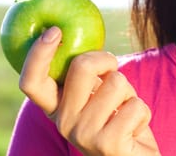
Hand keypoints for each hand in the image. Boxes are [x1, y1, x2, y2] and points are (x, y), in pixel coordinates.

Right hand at [19, 26, 160, 154]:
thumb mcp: (98, 96)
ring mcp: (83, 136)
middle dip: (106, 60)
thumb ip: (87, 77)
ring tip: (125, 112)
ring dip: (130, 93)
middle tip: (113, 71)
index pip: (31, 82)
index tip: (54, 31)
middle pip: (80, 66)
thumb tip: (81, 39)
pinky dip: (143, 112)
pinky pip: (135, 105)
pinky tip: (135, 129)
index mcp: (57, 109)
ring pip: (116, 82)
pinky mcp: (107, 145)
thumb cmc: (118, 120)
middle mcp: (63, 123)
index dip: (37, 54)